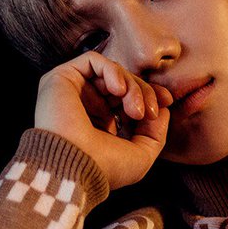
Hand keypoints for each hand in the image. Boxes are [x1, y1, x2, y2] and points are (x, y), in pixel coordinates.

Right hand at [34, 51, 173, 190]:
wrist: (74, 166)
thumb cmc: (105, 168)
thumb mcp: (142, 155)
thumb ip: (156, 132)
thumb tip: (162, 109)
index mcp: (99, 125)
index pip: (127, 98)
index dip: (149, 95)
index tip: (167, 101)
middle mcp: (84, 106)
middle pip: (122, 83)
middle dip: (143, 91)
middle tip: (150, 111)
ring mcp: (72, 92)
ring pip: (111, 72)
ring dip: (131, 86)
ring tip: (134, 110)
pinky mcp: (61, 79)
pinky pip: (92, 60)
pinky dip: (112, 71)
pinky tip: (119, 90)